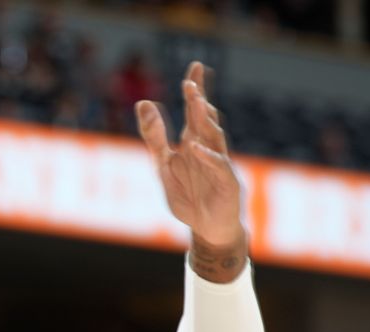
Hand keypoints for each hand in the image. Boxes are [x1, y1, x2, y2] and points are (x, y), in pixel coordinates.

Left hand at [136, 61, 244, 250]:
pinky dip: (207, 157)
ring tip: (196, 104)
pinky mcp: (226, 182)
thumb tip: (143, 102)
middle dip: (197, 101)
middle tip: (190, 82)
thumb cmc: (189, 196)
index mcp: (193, 142)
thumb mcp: (163, 165)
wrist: (207, 228)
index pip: (194, 111)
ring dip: (205, 122)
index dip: (196, 89)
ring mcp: (218, 163)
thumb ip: (154, 137)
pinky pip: (217, 166)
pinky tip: (195, 148)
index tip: (194, 66)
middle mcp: (208, 148)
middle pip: (204, 120)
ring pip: (214, 138)